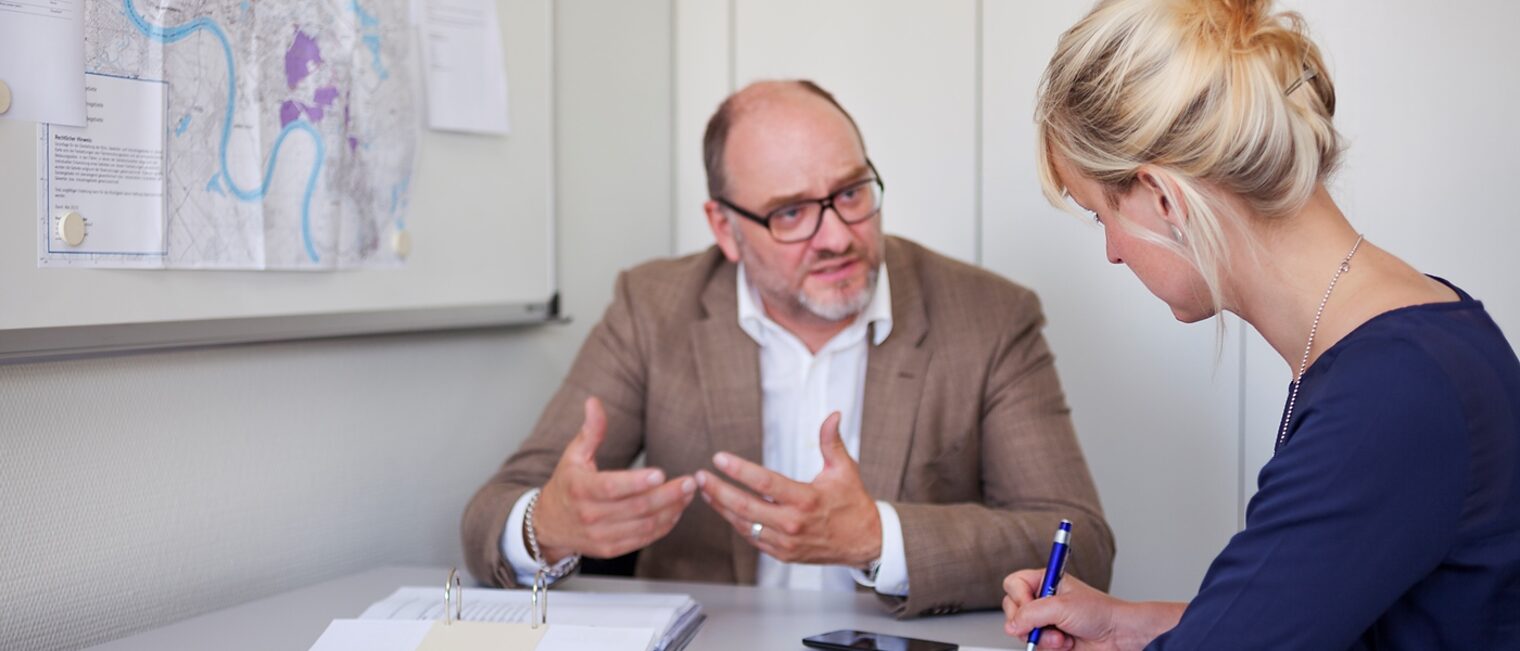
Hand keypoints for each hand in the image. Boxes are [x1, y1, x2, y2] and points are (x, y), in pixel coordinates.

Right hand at [531, 397, 696, 561]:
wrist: (548, 524)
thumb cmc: (566, 485)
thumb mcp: (574, 455)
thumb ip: (591, 431)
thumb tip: (594, 402)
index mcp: (580, 489)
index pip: (611, 487)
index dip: (637, 482)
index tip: (661, 473)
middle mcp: (590, 516)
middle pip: (636, 507)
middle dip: (667, 495)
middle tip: (689, 482)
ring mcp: (600, 535)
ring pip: (644, 525)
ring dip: (671, 510)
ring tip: (688, 494)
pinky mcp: (610, 549)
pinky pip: (643, 539)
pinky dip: (663, 526)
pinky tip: (676, 511)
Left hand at [695, 412, 881, 566]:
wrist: (863, 542)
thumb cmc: (852, 503)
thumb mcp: (845, 469)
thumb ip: (831, 441)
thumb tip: (832, 415)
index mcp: (806, 500)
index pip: (765, 483)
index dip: (739, 470)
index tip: (719, 458)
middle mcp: (793, 523)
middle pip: (745, 506)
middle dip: (718, 490)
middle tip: (699, 477)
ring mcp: (785, 542)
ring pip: (744, 524)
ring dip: (721, 507)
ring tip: (704, 491)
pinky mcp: (782, 554)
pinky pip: (752, 538)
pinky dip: (736, 523)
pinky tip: (724, 509)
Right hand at [1002, 570, 1183, 650]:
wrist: (1118, 636)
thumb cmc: (1100, 612)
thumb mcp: (1062, 607)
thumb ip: (1032, 614)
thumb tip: (1011, 625)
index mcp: (1045, 581)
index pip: (1014, 584)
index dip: (1019, 597)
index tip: (1031, 606)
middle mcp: (1043, 600)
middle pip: (1013, 610)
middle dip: (1030, 622)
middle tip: (1046, 624)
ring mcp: (1045, 621)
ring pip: (1022, 631)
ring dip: (1043, 638)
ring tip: (1062, 636)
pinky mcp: (1050, 639)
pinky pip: (1034, 645)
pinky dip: (1048, 647)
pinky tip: (1065, 643)